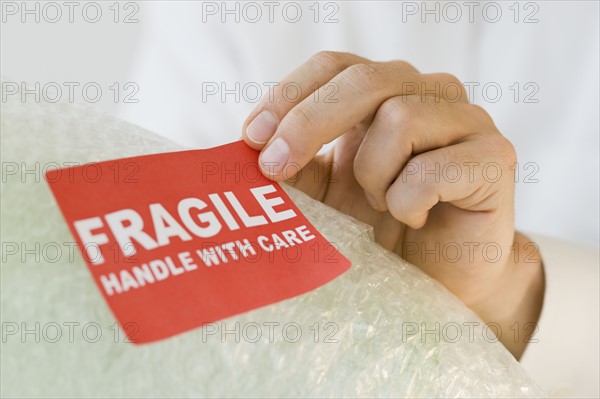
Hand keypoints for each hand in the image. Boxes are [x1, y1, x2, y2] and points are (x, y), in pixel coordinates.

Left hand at [242, 51, 542, 357]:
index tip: (252, 138)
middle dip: (309, 124)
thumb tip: (249, 149)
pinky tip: (411, 218)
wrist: (442, 276)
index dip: (290, 95)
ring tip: (380, 205)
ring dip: (372, 175)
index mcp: (386, 93)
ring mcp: (467, 120)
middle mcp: (428, 93)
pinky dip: (406, 202)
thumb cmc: (384, 229)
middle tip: (276, 168)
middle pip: (364, 81)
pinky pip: (432, 169)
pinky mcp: (495, 156)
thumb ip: (298, 165)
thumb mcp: (329, 194)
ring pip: (399, 119)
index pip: (335, 66)